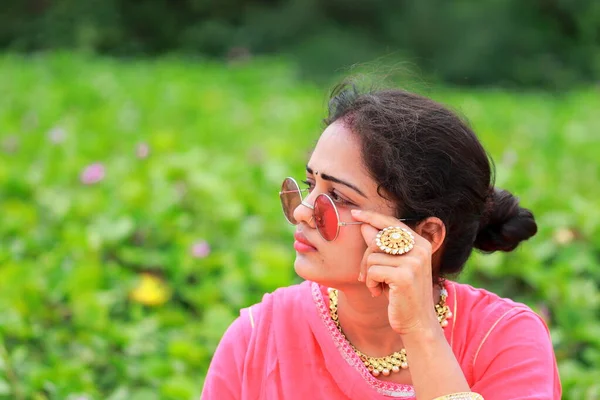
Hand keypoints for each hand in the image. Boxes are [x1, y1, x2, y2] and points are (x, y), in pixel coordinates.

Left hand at [350, 209, 440, 336]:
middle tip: (366, 277)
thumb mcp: (392, 267)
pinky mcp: (404, 275)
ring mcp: (414, 261)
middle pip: (377, 240)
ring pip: (372, 256)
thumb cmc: (402, 294)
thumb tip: (365, 226)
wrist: (417, 323)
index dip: (372, 217)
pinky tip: (379, 293)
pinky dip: (371, 283)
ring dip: (369, 274)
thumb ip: (382, 247)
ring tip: (378, 287)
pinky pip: (373, 270)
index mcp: (421, 243)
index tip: (355, 213)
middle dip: (365, 258)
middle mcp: (420, 249)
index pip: (392, 223)